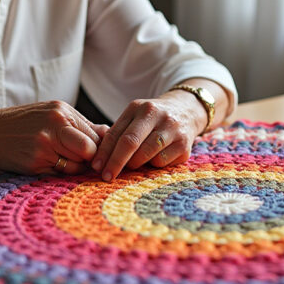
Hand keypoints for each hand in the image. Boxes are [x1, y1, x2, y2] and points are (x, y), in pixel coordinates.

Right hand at [0, 101, 101, 174]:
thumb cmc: (21, 124)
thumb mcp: (50, 114)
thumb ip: (78, 125)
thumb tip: (109, 136)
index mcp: (62, 111)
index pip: (98, 134)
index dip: (100, 148)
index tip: (95, 155)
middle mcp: (55, 126)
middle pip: (91, 150)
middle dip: (90, 160)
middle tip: (81, 162)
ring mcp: (44, 145)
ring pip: (77, 166)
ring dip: (74, 169)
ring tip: (58, 161)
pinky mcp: (35, 163)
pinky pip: (59, 175)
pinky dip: (58, 174)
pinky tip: (45, 165)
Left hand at [90, 91, 205, 180]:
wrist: (187, 110)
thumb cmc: (152, 120)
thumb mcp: (134, 117)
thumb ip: (118, 133)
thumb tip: (100, 159)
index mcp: (139, 108)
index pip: (117, 133)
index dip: (104, 152)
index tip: (96, 167)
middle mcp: (157, 115)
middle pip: (131, 143)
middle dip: (116, 162)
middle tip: (107, 176)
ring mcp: (173, 129)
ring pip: (147, 155)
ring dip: (136, 164)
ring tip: (134, 164)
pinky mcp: (184, 145)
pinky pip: (162, 162)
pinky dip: (154, 165)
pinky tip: (154, 159)